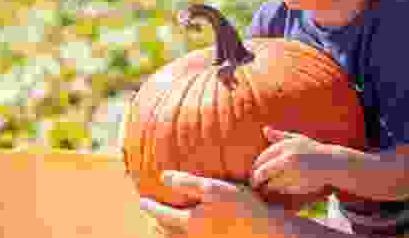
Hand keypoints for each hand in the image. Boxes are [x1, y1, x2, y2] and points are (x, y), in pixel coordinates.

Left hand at [138, 171, 283, 236]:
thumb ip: (188, 182)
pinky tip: (192, 229)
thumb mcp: (214, 188)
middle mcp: (195, 236)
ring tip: (163, 227)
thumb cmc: (242, 206)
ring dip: (168, 234)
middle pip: (167, 233)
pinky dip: (182, 236)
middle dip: (157, 225)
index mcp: (191, 221)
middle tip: (149, 219)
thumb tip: (163, 177)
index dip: (150, 207)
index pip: (162, 214)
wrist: (266, 231)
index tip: (141, 201)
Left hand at [250, 126, 339, 195]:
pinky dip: (283, 189)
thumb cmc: (311, 149)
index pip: (263, 158)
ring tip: (275, 182)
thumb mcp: (296, 139)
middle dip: (256, 178)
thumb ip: (279, 136)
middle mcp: (288, 159)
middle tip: (254, 183)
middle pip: (263, 172)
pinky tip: (290, 184)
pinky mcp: (299, 185)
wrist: (330, 163)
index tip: (254, 171)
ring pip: (273, 183)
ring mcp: (294, 173)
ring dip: (271, 184)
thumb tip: (265, 129)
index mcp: (286, 146)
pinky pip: (284, 189)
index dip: (256, 166)